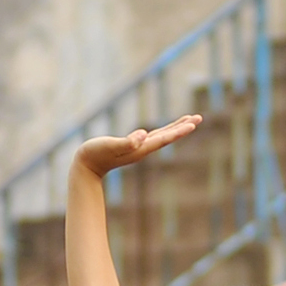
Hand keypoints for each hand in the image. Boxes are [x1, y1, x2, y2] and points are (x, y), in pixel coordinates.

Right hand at [76, 115, 202, 178]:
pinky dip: (164, 131)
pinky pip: (153, 136)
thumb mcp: (110, 146)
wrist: (86, 167)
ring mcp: (138, 148)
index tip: (192, 124)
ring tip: (190, 121)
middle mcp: (143, 149)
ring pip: (163, 136)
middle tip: (199, 118)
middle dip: (183, 127)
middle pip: (168, 136)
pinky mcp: (132, 146)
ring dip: (176, 128)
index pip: (164, 138)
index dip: (178, 131)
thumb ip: (127, 142)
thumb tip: (143, 135)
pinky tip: (167, 129)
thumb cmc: (95, 154)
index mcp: (140, 149)